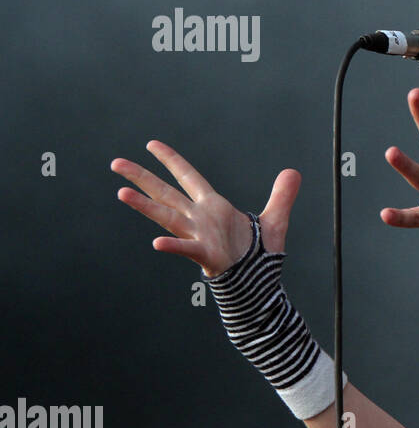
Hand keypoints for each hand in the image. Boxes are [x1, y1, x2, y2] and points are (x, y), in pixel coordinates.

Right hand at [111, 140, 301, 275]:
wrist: (258, 283)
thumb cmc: (259, 254)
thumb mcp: (274, 220)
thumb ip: (282, 195)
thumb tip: (294, 171)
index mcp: (213, 206)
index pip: (188, 176)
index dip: (171, 160)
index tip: (151, 144)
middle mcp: (200, 218)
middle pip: (166, 193)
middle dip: (142, 177)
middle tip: (115, 163)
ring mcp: (200, 236)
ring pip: (168, 216)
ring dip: (145, 206)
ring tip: (121, 193)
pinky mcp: (207, 255)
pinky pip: (187, 249)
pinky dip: (174, 246)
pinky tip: (157, 243)